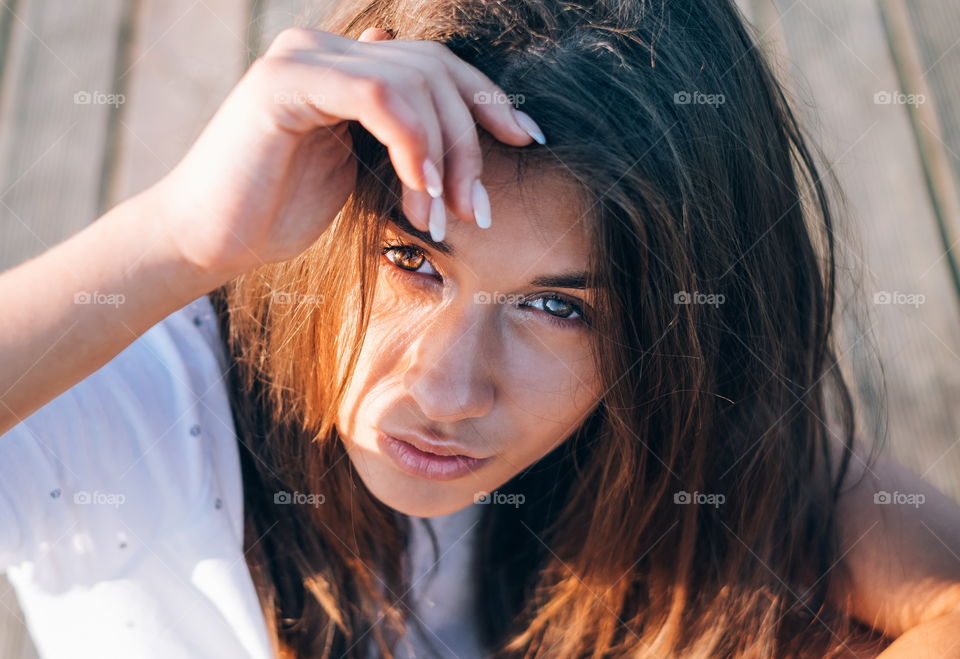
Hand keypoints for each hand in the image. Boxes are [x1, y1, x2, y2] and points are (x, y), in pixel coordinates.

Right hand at [152, 25, 542, 281]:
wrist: (208, 242)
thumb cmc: (279, 213)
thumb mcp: (357, 170)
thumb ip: (394, 134)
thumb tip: (432, 106)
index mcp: (343, 67)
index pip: (434, 65)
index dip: (487, 99)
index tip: (525, 140)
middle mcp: (324, 50)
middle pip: (434, 71)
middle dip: (471, 142)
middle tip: (477, 209)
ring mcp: (303, 59)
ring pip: (413, 81)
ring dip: (444, 155)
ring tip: (442, 216)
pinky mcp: (284, 83)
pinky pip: (378, 95)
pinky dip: (413, 144)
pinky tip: (420, 191)